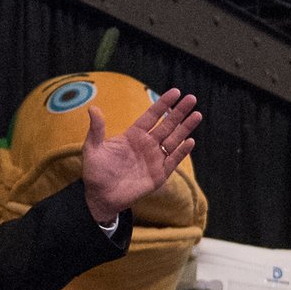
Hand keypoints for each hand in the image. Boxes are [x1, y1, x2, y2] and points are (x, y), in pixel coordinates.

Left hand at [79, 89, 201, 224]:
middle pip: (167, 125)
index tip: (175, 92)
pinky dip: (181, 151)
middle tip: (191, 99)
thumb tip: (93, 108)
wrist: (101, 197)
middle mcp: (147, 144)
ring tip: (197, 115)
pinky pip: (173, 160)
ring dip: (185, 128)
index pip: (152, 116)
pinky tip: (190, 141)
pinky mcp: (159, 174)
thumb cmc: (96, 172)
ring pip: (174, 140)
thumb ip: (97, 129)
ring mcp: (154, 159)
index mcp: (134, 135)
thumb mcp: (93, 149)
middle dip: (179, 112)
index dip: (163, 104)